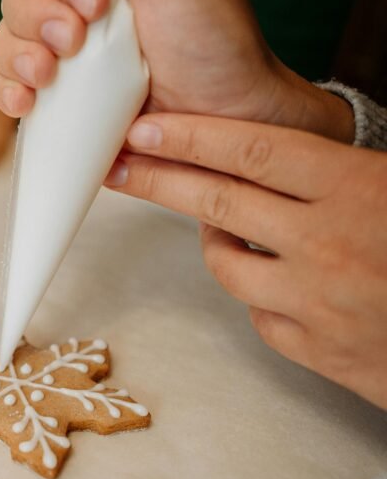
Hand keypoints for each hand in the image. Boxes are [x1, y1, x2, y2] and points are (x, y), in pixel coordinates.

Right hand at [0, 0, 353, 142]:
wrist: (218, 124)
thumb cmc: (212, 44)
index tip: (94, 4)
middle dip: (36, 15)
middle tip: (71, 44)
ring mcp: (68, 36)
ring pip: (9, 28)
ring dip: (17, 54)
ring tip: (46, 78)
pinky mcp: (56, 83)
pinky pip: (6, 77)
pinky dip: (8, 88)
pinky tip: (25, 103)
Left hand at [105, 113, 386, 408]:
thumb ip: (344, 171)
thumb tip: (273, 155)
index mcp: (357, 191)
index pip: (252, 151)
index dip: (191, 136)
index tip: (145, 127)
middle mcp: (327, 245)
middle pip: (217, 202)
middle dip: (158, 179)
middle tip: (119, 166)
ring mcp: (316, 303)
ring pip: (228, 265)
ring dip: (220, 244)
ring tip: (233, 230)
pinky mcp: (315, 351)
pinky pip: (262, 315)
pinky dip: (263, 296)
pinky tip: (286, 285)